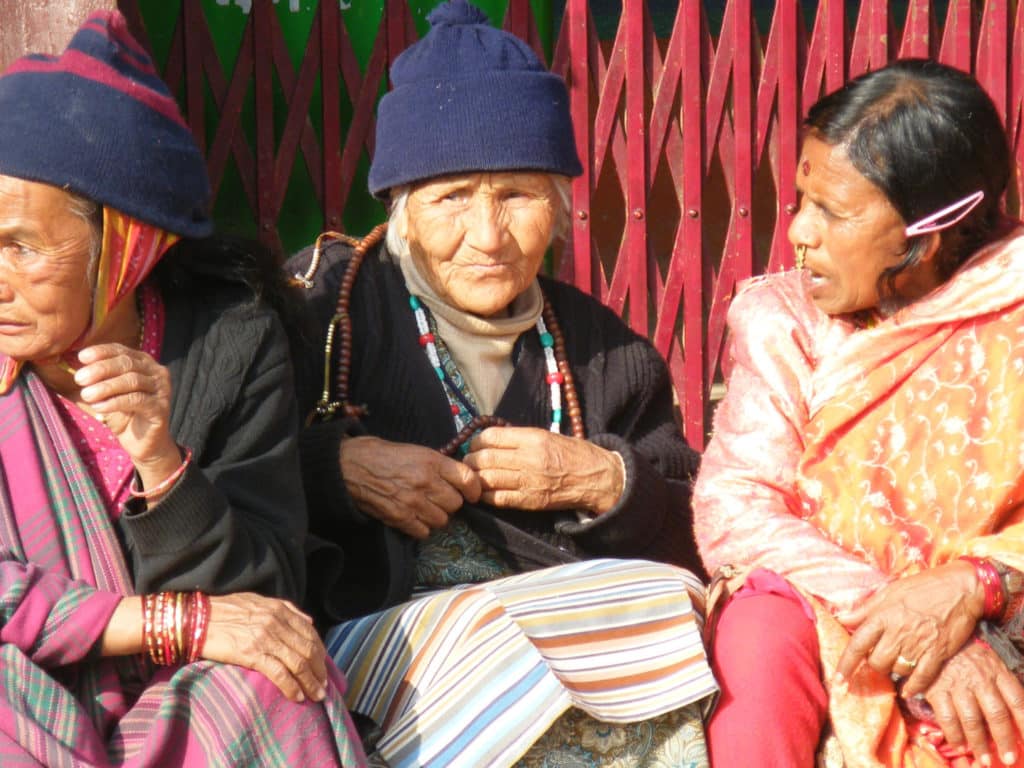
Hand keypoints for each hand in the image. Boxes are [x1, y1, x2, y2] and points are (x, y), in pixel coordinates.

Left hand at [74, 343, 178, 482]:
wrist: (143, 443)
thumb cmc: (123, 415)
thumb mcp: (106, 393)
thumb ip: (94, 378)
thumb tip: (68, 361)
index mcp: (143, 363)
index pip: (122, 351)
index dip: (102, 352)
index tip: (81, 357)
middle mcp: (156, 373)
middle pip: (127, 364)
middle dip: (101, 369)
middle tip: (80, 379)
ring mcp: (162, 390)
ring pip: (133, 381)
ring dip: (106, 387)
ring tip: (86, 395)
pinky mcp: (161, 408)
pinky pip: (137, 400)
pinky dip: (116, 402)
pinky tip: (99, 407)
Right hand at [202, 593, 328, 702]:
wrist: (195, 618)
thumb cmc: (225, 610)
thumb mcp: (258, 601)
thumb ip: (285, 608)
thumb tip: (308, 621)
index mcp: (279, 610)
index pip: (310, 632)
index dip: (320, 651)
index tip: (323, 666)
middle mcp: (276, 622)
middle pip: (308, 649)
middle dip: (319, 670)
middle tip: (323, 686)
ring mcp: (265, 638)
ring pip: (298, 662)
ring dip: (310, 682)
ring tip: (316, 695)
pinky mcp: (251, 654)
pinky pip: (279, 673)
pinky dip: (292, 686)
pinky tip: (297, 696)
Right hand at [340, 436, 480, 538]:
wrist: (351, 465)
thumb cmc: (383, 454)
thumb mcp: (416, 451)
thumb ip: (439, 465)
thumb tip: (460, 479)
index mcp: (432, 461)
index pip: (468, 480)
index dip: (474, 489)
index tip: (472, 494)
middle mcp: (426, 481)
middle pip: (455, 504)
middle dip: (449, 503)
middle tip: (438, 498)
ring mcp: (413, 501)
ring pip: (442, 520)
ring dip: (435, 516)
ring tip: (423, 507)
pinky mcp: (399, 517)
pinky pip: (424, 532)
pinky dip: (420, 527)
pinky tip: (412, 517)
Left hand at [462, 427, 623, 513]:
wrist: (597, 477)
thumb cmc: (573, 453)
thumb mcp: (547, 436)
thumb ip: (519, 438)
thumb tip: (491, 441)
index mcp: (533, 438)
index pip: (491, 437)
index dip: (476, 441)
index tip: (475, 445)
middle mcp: (529, 459)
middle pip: (485, 459)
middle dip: (471, 461)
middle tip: (469, 463)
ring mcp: (529, 481)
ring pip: (487, 479)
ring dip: (475, 479)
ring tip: (474, 478)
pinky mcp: (530, 501)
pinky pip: (498, 499)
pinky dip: (486, 496)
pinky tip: (484, 493)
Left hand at [835, 561, 982, 695]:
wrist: (961, 587)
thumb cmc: (922, 586)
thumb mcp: (889, 592)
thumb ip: (865, 609)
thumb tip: (842, 619)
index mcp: (883, 616)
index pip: (857, 644)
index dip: (845, 664)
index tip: (838, 679)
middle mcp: (898, 632)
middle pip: (876, 662)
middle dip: (874, 664)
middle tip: (880, 655)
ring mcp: (919, 644)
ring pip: (896, 670)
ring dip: (893, 669)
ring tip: (898, 659)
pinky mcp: (938, 653)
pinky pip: (921, 677)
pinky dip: (913, 686)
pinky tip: (908, 690)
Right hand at [922, 639, 1023, 765]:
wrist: (932, 635)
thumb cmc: (966, 652)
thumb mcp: (991, 660)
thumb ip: (1003, 684)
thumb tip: (1017, 714)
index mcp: (997, 671)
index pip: (1018, 701)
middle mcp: (979, 679)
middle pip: (996, 715)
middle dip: (1004, 740)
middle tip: (1008, 759)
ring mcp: (957, 685)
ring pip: (972, 720)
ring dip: (979, 744)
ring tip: (984, 760)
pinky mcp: (936, 689)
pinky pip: (947, 717)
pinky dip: (954, 735)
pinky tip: (959, 745)